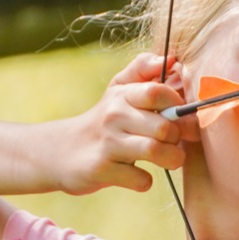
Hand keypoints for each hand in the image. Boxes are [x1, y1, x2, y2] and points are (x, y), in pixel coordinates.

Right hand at [56, 53, 199, 194]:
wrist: (60, 152)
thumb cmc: (104, 120)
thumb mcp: (118, 89)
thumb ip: (144, 70)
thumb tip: (171, 58)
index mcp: (123, 94)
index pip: (158, 92)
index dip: (177, 106)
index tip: (178, 116)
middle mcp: (114, 115)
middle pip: (165, 127)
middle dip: (177, 138)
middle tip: (172, 142)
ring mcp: (107, 143)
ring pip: (155, 151)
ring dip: (171, 159)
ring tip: (168, 159)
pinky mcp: (101, 169)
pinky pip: (141, 179)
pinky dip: (145, 181)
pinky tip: (139, 175)